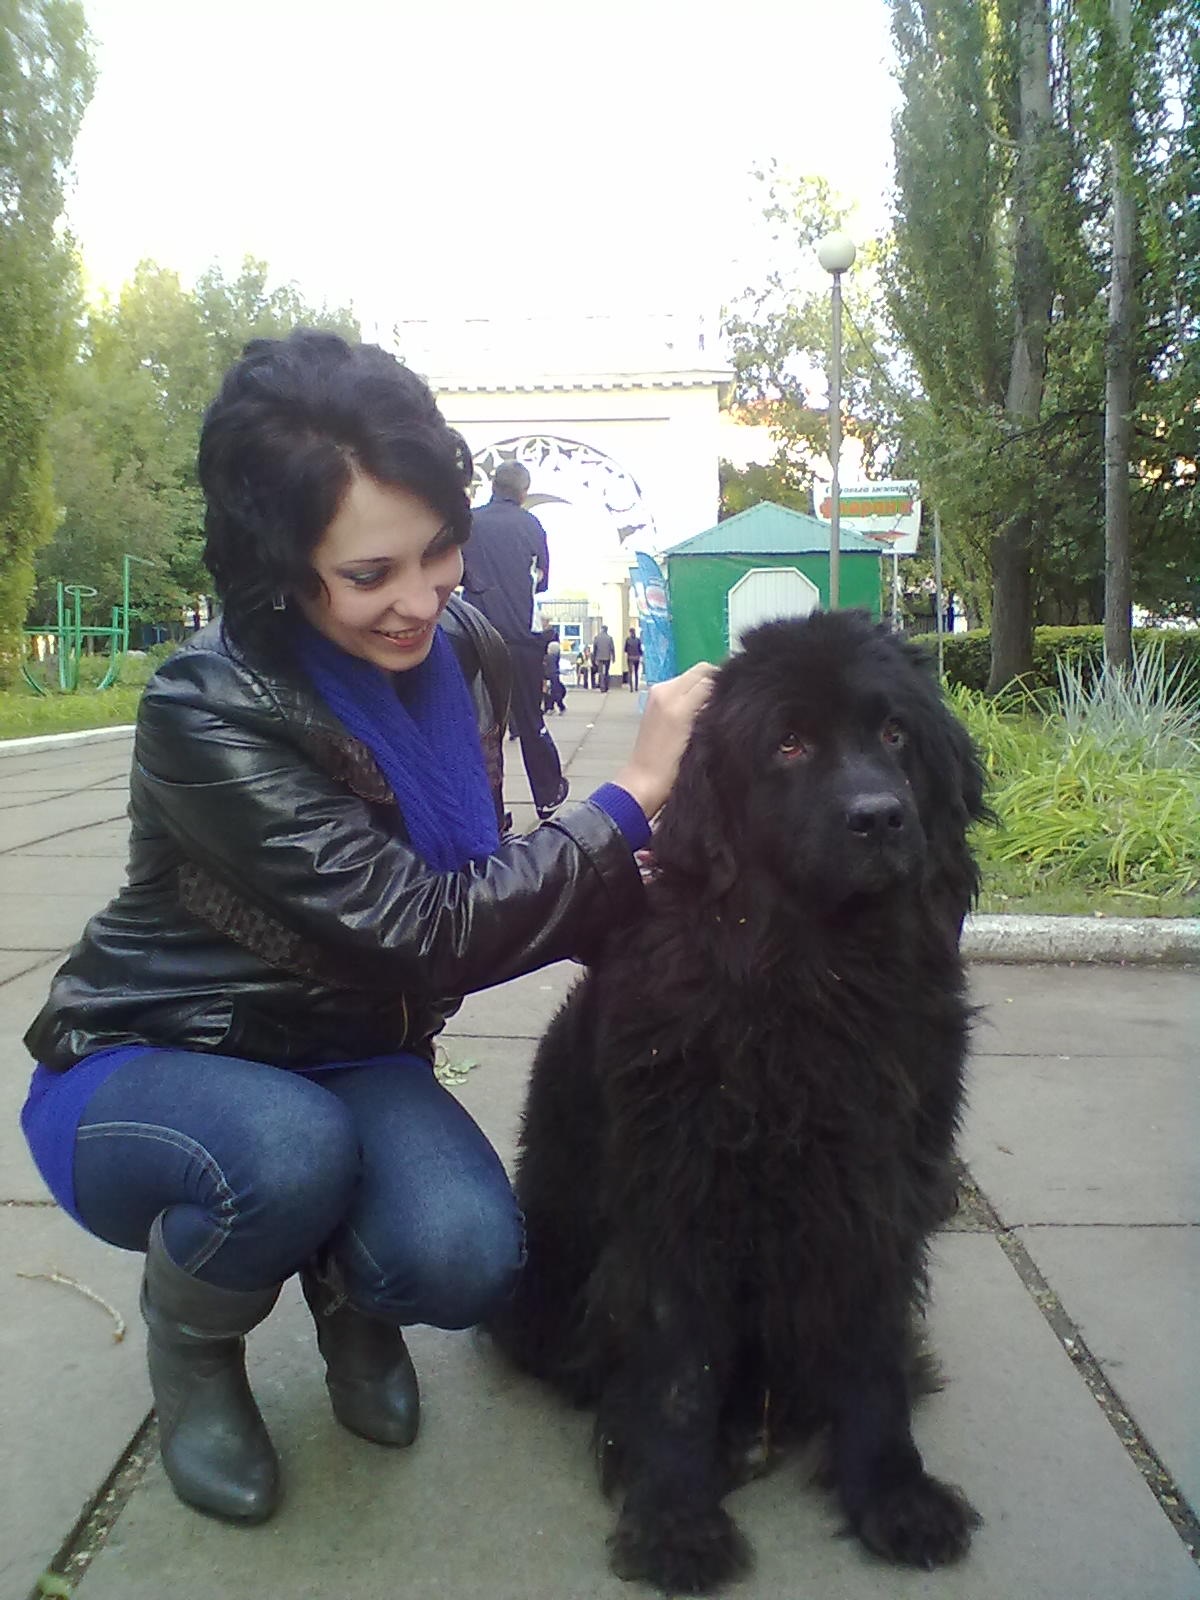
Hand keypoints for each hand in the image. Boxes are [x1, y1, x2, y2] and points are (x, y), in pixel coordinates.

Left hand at [614, 663, 716, 820]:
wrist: (644, 782)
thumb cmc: (674, 769)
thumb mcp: (700, 739)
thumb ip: (711, 709)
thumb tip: (727, 693)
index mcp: (677, 700)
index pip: (712, 676)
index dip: (728, 684)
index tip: (739, 698)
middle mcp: (666, 690)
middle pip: (701, 671)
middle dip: (716, 682)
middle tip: (727, 702)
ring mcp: (657, 693)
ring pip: (691, 677)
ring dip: (704, 686)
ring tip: (713, 708)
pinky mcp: (653, 699)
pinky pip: (680, 685)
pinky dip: (691, 691)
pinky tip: (697, 711)